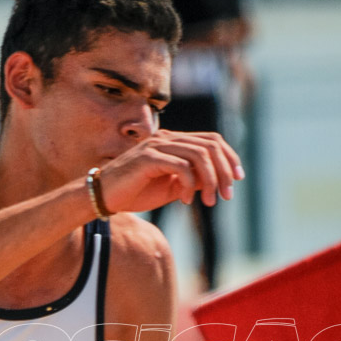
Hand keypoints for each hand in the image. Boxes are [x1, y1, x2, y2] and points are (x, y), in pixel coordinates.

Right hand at [97, 130, 243, 212]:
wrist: (103, 197)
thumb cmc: (135, 192)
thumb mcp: (172, 188)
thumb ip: (194, 180)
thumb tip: (218, 180)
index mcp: (174, 142)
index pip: (212, 140)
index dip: (230, 157)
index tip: (238, 179)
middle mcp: (167, 138)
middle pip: (210, 146)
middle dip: (224, 172)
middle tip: (226, 196)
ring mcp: (156, 145)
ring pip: (198, 155)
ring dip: (210, 181)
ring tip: (210, 201)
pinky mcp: (147, 158)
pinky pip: (180, 167)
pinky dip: (188, 184)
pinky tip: (184, 200)